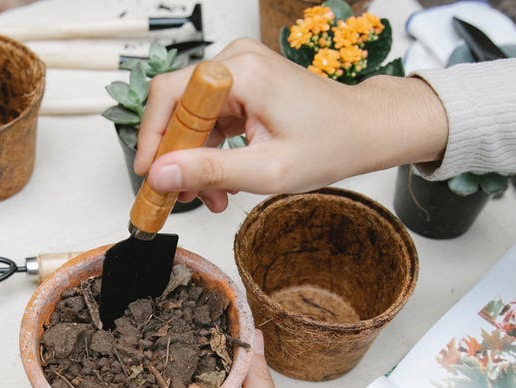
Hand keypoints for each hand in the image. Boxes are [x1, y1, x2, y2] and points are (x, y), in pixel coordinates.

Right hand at [133, 38, 449, 211]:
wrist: (367, 130)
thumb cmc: (333, 143)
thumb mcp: (268, 170)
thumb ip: (211, 172)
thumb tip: (161, 174)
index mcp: (242, 73)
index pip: (171, 95)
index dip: (152, 137)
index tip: (149, 175)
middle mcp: (236, 62)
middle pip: (177, 106)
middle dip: (175, 156)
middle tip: (178, 196)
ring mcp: (240, 71)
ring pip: (192, 116)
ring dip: (194, 160)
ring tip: (210, 198)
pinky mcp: (244, 85)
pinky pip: (210, 118)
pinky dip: (210, 151)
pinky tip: (220, 183)